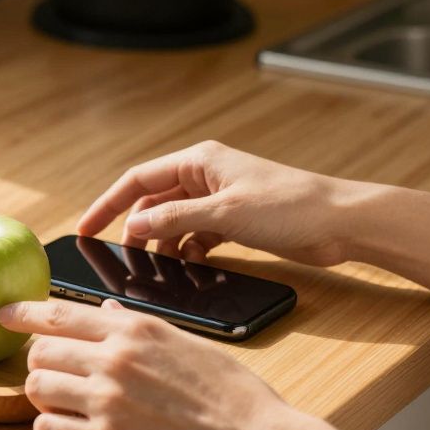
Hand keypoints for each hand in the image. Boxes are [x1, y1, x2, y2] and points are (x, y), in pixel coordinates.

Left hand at [0, 298, 304, 429]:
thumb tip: (108, 312)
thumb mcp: (185, 342)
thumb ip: (139, 327)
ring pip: (36, 388)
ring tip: (61, 406)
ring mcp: (107, 400)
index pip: (60, 312)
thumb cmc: (230, 393)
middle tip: (51, 376)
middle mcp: (114, 359)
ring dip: (42, 397)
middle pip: (39, 351)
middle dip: (39, 363)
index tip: (3, 314)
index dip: (23, 313)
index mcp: (134, 330)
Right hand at [78, 141, 352, 265]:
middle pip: (153, 203)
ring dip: (165, 245)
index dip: (108, 203)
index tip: (86, 227)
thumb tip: (133, 228)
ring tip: (158, 268)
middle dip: (137, 230)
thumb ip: (174, 220)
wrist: (342, 222)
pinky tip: (192, 267)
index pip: (138, 180)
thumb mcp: (224, 213)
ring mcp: (220, 199)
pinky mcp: (234, 221)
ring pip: (174, 223)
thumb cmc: (291, 206)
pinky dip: (189, 251)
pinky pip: (196, 236)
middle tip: (121, 257)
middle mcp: (205, 176)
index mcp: (199, 162)